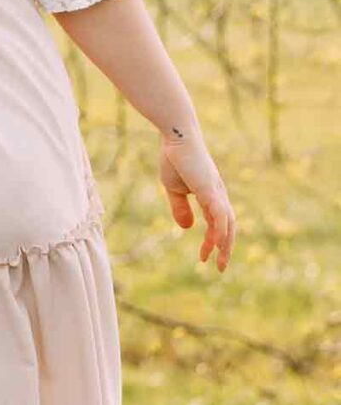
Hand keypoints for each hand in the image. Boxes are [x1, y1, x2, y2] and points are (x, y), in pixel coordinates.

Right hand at [159, 127, 235, 270]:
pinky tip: (217, 243)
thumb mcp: (174, 188)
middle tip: (221, 268)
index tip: (204, 258)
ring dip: (225, 244)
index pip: (217, 223)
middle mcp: (218, 194)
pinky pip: (219, 214)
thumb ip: (180, 208)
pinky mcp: (210, 188)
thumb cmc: (174, 157)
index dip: (212, 241)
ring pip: (228, 223)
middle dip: (226, 248)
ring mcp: (216, 191)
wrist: (176, 135)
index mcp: (210, 194)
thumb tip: (187, 228)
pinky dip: (220, 230)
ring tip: (220, 262)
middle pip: (229, 226)